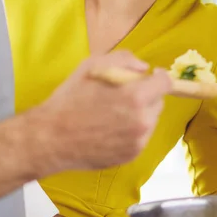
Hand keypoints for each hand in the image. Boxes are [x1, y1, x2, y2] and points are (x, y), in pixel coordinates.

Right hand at [30, 50, 171, 173]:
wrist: (51, 138)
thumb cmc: (69, 99)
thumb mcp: (91, 66)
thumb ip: (123, 60)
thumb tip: (144, 68)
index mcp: (135, 97)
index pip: (165, 84)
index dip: (160, 77)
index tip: (152, 75)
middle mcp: (142, 122)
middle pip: (158, 103)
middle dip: (147, 95)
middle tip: (125, 95)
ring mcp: (138, 142)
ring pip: (150, 121)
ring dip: (139, 114)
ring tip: (113, 114)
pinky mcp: (131, 156)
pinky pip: (140, 138)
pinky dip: (131, 131)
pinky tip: (109, 129)